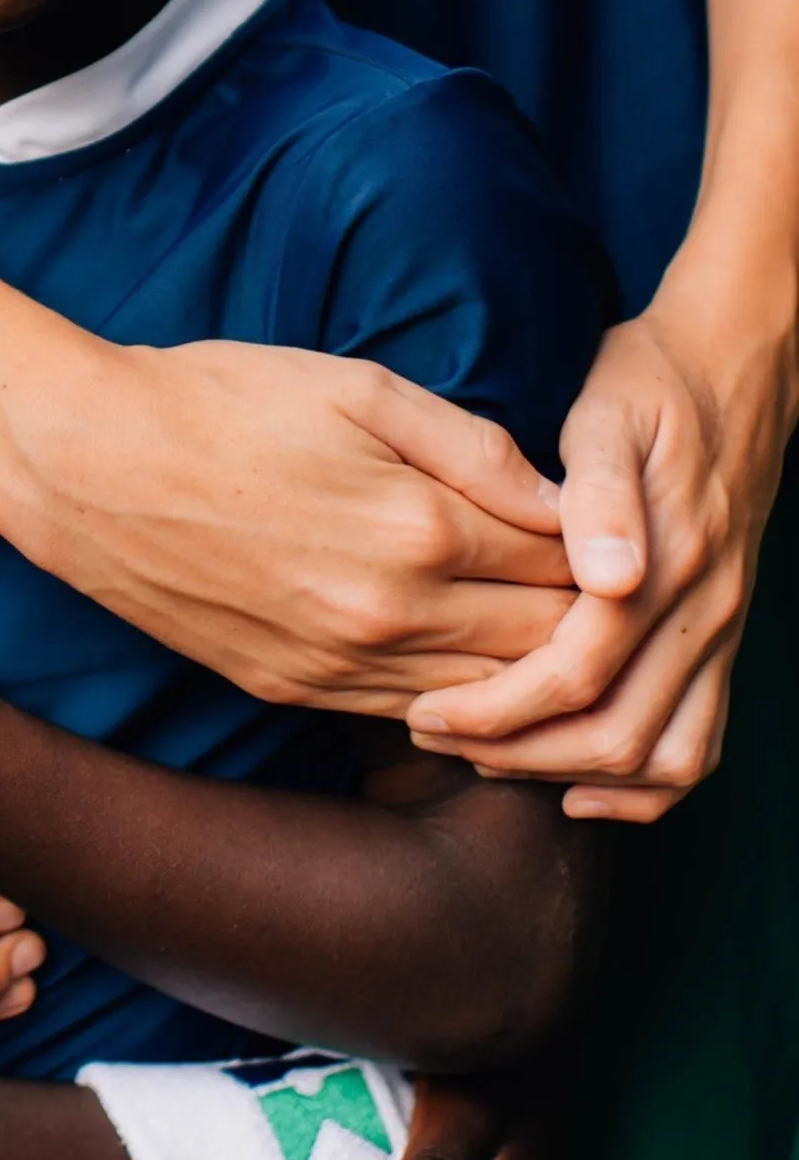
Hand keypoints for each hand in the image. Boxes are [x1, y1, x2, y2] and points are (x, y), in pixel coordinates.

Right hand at [0, 342, 573, 718]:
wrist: (84, 464)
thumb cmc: (216, 400)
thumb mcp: (356, 386)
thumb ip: (472, 444)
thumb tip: (562, 498)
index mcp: (421, 527)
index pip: (566, 566)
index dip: (601, 550)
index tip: (603, 529)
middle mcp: (392, 616)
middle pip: (540, 648)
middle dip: (580, 621)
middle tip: (589, 587)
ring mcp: (338, 666)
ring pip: (484, 701)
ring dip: (525, 675)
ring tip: (536, 629)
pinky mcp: (292, 690)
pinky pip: (410, 719)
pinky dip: (457, 703)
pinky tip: (463, 668)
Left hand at [407, 298, 786, 815]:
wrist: (734, 370)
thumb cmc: (650, 386)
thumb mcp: (609, 413)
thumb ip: (600, 494)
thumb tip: (606, 576)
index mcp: (668, 558)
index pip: (579, 671)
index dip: (499, 706)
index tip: (425, 710)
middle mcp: (703, 608)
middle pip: (618, 732)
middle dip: (519, 752)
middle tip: (434, 735)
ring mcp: (721, 631)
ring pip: (665, 757)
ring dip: (574, 773)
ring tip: (489, 760)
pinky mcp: (722, 640)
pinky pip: (701, 743)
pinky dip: (646, 786)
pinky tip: (578, 788)